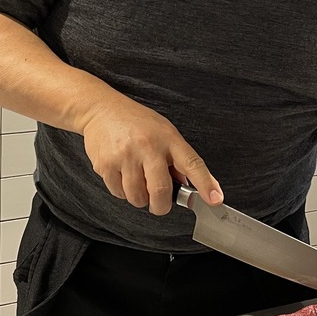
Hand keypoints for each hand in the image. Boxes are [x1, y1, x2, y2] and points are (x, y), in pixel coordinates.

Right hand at [80, 93, 222, 214]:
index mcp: (168, 138)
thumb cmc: (136, 122)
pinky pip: (119, 193)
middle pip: (160, 191)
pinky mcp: (105, 164)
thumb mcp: (163, 131)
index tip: (215, 199)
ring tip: (137, 181)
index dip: (206, 184)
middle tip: (159, 204)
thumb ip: (176, 159)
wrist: (101, 109)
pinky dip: (122, 192)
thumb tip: (187, 186)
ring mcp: (125, 156)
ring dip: (140, 198)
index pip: (192, 164)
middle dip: (161, 205)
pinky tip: (122, 175)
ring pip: (137, 197)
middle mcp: (148, 146)